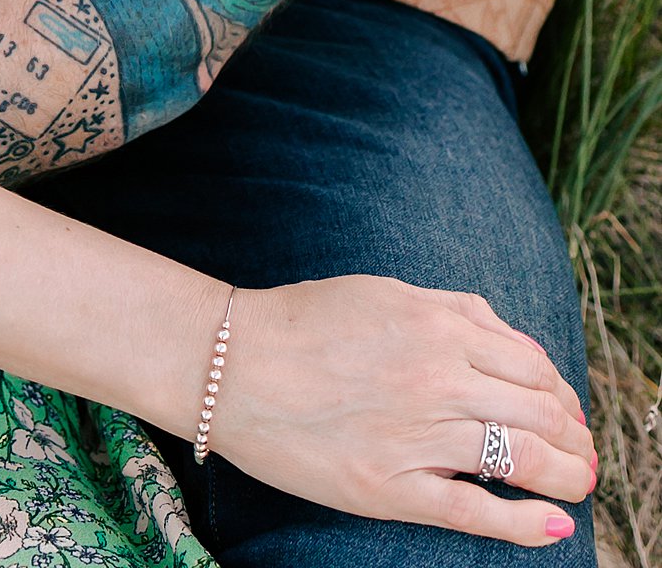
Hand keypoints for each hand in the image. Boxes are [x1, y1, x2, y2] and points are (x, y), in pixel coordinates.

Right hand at [216, 275, 594, 547]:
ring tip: (580, 484)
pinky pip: (475, 511)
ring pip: (519, 458)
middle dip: (574, 436)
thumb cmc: (303, 322)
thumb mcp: (384, 294)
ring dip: (566, 475)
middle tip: (584, 452)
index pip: (531, 364)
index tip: (567, 408)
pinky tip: (552, 524)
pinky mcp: (390, 486)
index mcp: (435, 326)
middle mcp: (435, 377)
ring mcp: (415, 434)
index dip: (560, 391)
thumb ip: (454, 312)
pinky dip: (525, 522)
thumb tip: (518, 345)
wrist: (232, 364)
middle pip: (538, 411)